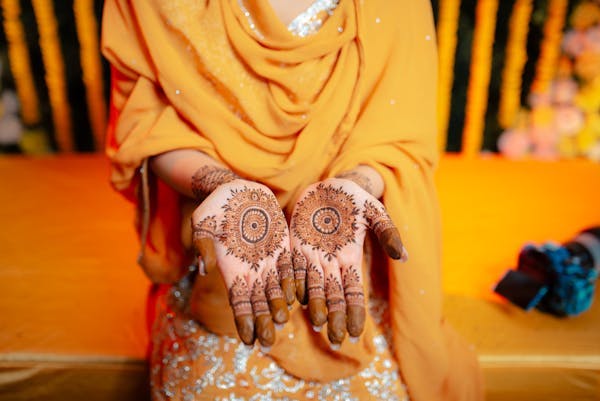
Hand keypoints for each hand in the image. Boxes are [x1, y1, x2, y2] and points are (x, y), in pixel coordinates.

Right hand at [191, 178, 294, 348]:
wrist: (236, 189)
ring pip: (277, 289)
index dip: (243, 321)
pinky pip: (292, 268)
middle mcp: (251, 269)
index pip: (239, 301)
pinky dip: (295, 283)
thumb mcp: (203, 222)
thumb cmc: (215, 207)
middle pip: (259, 302)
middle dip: (263, 322)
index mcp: (232, 268)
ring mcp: (269, 259)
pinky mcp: (283, 246)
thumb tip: (204, 269)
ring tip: (282, 322)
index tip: (247, 341)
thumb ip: (203, 245)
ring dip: (279, 306)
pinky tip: (300, 297)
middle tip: (269, 341)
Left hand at [289, 178, 405, 347]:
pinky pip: (291, 268)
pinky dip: (291, 284)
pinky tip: (289, 300)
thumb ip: (387, 233)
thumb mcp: (374, 212)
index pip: (354, 293)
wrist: (330, 185)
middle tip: (335, 341)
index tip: (356, 334)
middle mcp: (331, 263)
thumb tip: (405, 258)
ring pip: (312, 287)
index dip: (355, 313)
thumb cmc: (355, 199)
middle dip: (335, 319)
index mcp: (350, 259)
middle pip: (333, 297)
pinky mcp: (295, 245)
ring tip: (317, 325)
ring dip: (315, 307)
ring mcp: (312, 256)